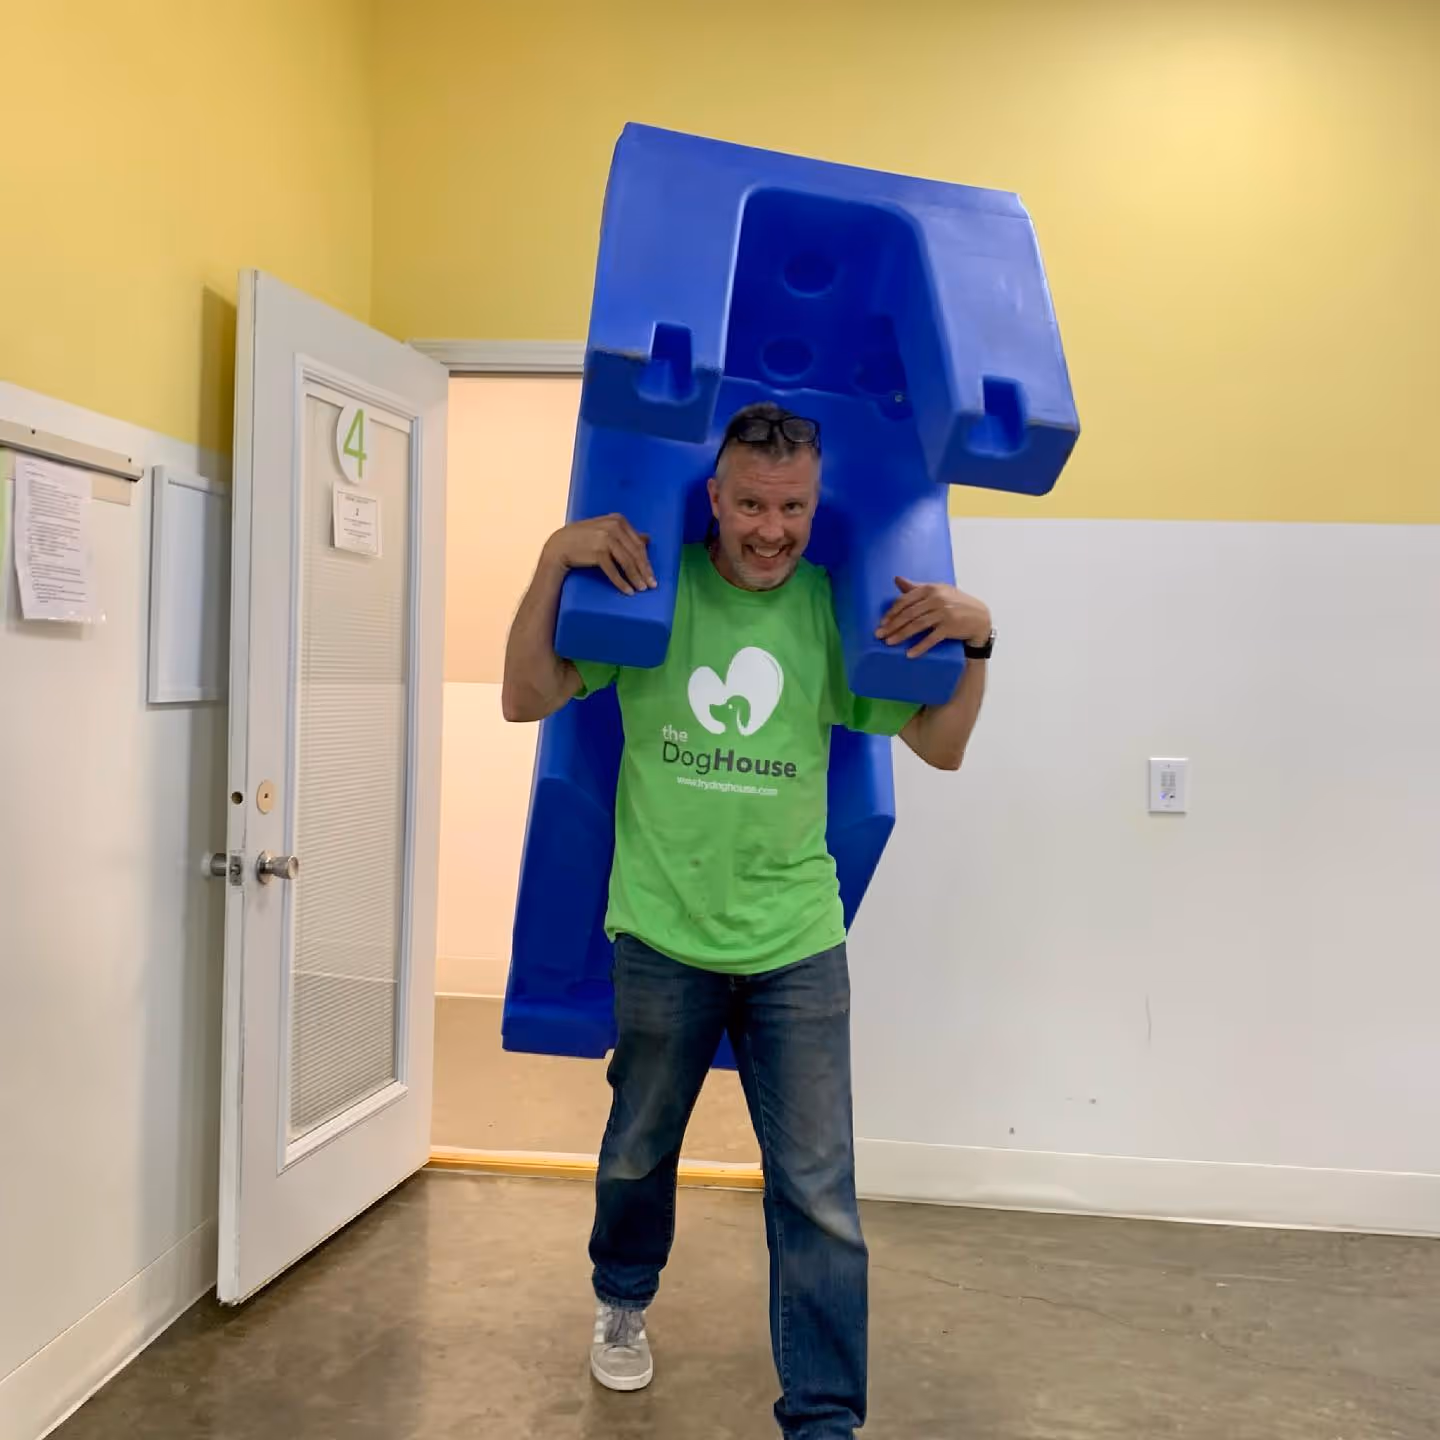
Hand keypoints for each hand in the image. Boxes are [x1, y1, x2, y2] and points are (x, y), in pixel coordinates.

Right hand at [543, 514, 655, 595]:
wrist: (559, 545)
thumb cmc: (583, 538)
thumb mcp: (606, 530)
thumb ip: (625, 534)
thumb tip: (648, 538)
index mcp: (618, 520)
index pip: (638, 544)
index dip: (646, 561)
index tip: (651, 574)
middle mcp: (614, 526)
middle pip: (635, 553)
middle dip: (645, 571)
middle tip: (652, 585)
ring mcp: (606, 538)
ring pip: (627, 562)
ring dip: (636, 578)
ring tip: (641, 589)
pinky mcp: (598, 551)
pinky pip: (614, 570)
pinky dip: (622, 582)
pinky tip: (628, 591)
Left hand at [876, 577, 990, 658]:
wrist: (979, 617)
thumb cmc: (956, 603)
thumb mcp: (938, 591)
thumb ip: (916, 587)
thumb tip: (896, 579)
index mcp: (931, 589)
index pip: (906, 600)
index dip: (892, 612)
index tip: (882, 622)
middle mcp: (937, 599)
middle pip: (909, 613)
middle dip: (892, 625)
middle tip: (880, 634)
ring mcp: (944, 613)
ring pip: (917, 625)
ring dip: (901, 635)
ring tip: (889, 643)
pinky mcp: (950, 627)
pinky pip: (931, 638)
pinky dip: (920, 646)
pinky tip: (909, 653)